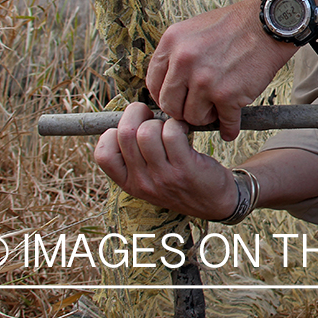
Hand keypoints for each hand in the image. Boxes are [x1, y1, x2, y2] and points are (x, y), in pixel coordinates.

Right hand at [94, 102, 237, 218]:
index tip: (132, 128)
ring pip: (147, 132)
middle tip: (151, 116)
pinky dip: (178, 124)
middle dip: (137, 114)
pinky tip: (184, 131)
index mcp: (129, 183)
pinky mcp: (185, 168)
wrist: (215, 204)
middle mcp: (142, 182)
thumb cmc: (180, 181)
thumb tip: (128, 116)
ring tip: (170, 127)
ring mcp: (163, 176)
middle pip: (125, 134)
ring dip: (161, 120)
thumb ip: (135, 157)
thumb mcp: (150, 178)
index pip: (102, 153)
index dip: (114, 132)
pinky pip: (172, 133)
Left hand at [145, 0, 295, 139]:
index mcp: (172, 43)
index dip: (164, 96)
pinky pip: (224, 123)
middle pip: (170, 105)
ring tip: (217, 110)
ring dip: (206, 117)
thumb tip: (168, 85)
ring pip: (193, 118)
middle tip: (197, 108)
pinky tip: (230, 128)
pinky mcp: (228, 95)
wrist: (269, 24)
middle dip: (183, 110)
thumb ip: (177, 55)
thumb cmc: (235, 25)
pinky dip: (228, 129)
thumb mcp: (194, 29)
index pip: (153, 83)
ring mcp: (205, 80)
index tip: (176, 100)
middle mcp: (184, 62)